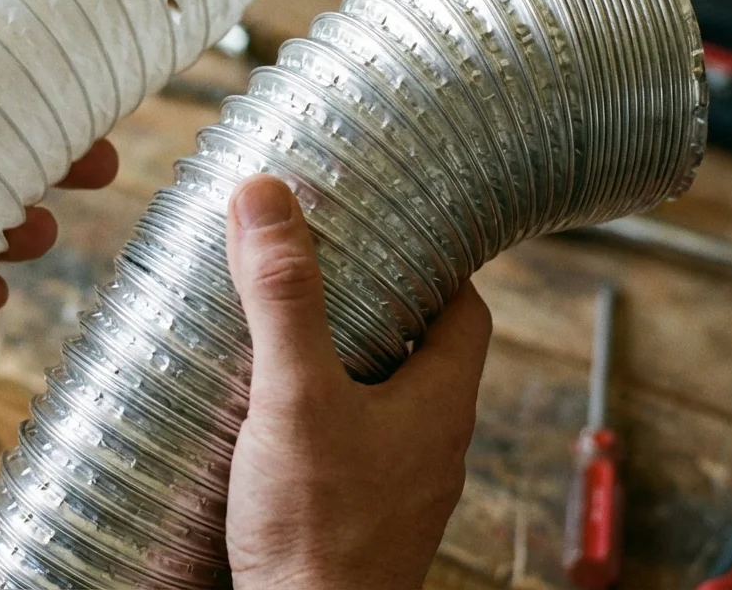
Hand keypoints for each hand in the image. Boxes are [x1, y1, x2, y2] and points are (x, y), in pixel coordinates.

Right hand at [223, 174, 492, 588]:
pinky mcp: (356, 511)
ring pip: (382, 397)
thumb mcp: (297, 395)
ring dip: (341, 359)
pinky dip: (317, 411)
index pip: (465, 309)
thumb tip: (268, 201)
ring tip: (283, 326)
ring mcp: (396, 480)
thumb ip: (283, 299)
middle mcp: (430, 441)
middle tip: (321, 267)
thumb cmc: (320, 532)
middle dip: (374, 303)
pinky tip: (266, 410)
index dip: (436, 262)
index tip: (394, 228)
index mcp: (440, 402)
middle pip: (419, 349)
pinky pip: (349, 441)